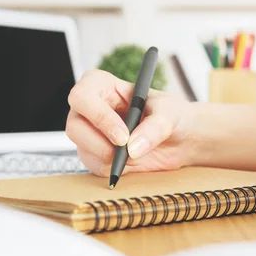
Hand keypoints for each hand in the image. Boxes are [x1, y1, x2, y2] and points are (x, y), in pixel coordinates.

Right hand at [66, 70, 195, 175]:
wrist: (180, 139)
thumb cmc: (172, 115)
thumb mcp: (169, 113)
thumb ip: (154, 127)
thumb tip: (132, 148)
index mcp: (102, 86)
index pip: (82, 96)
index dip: (98, 116)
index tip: (123, 135)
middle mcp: (90, 109)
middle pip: (74, 126)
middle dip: (99, 142)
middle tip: (125, 151)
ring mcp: (90, 133)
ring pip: (82, 149)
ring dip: (107, 157)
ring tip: (135, 155)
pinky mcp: (96, 155)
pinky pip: (95, 166)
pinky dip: (113, 169)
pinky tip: (132, 162)